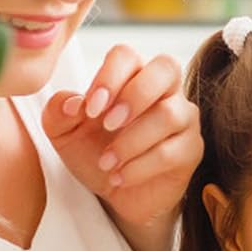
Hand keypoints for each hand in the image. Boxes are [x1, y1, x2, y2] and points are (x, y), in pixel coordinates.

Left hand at [41, 45, 200, 229]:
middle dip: (135, 95)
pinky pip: (172, 152)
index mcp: (132, 76)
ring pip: (169, 115)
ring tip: (107, 162)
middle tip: (107, 125)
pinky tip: (119, 177)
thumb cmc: (95, 152)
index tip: (91, 109)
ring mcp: (183, 118)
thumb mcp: (64, 133)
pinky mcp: (192, 149)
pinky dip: (139, 167)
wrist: (116, 194)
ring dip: (131, 141)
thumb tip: (73, 103)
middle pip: (166, 68)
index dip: (109, 77)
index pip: (128, 56)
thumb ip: (59, 111)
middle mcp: (164, 91)